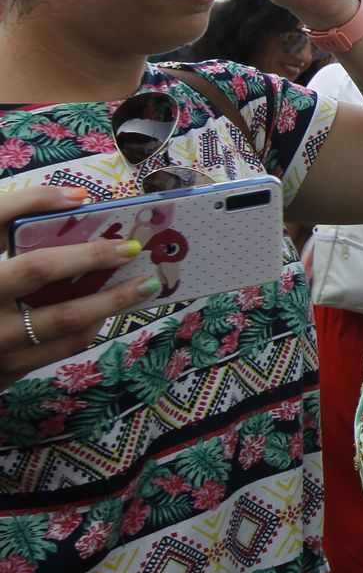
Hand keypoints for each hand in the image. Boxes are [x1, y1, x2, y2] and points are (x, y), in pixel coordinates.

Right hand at [1, 187, 156, 386]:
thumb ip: (11, 217)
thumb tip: (75, 199)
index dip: (34, 204)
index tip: (83, 201)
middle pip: (37, 270)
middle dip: (91, 255)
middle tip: (133, 248)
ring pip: (60, 319)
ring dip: (108, 301)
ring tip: (140, 284)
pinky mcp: (3, 373)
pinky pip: (58, 348)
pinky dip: (87, 325)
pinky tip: (103, 310)